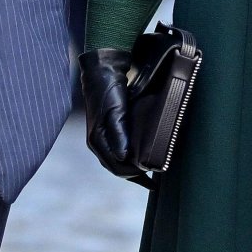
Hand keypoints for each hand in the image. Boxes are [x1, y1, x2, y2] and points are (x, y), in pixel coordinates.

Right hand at [79, 49, 144, 180]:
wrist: (102, 72)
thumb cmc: (108, 92)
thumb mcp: (115, 112)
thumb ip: (119, 134)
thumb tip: (124, 157)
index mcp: (98, 141)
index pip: (116, 167)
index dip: (134, 175)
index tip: (152, 178)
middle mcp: (97, 142)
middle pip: (116, 167)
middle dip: (134, 175)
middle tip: (153, 179)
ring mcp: (101, 137)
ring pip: (116, 160)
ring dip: (131, 167)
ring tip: (148, 171)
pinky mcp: (106, 130)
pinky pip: (117, 151)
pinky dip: (128, 157)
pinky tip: (139, 156)